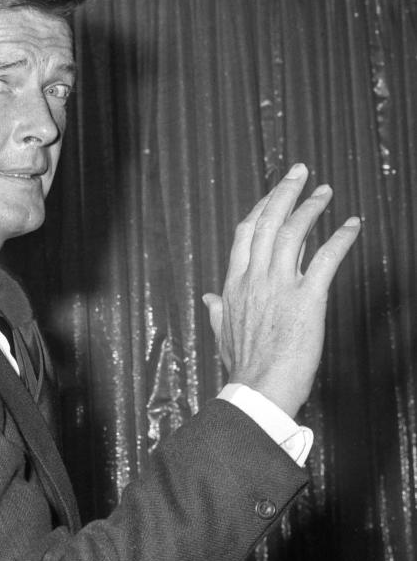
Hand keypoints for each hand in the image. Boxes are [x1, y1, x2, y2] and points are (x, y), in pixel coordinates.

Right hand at [202, 163, 360, 417]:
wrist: (259, 389)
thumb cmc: (243, 367)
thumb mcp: (222, 334)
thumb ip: (216, 311)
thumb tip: (206, 297)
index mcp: (234, 286)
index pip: (246, 234)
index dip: (261, 208)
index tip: (274, 193)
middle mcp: (254, 279)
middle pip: (268, 223)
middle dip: (284, 192)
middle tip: (300, 171)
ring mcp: (279, 287)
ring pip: (294, 233)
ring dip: (312, 208)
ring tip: (326, 192)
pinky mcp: (307, 299)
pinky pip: (326, 259)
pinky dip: (341, 238)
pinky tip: (352, 224)